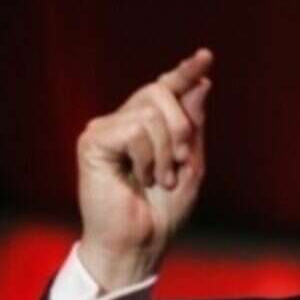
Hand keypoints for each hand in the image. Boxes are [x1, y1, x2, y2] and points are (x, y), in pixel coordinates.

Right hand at [77, 49, 212, 290]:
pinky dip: (146, 158)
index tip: (205, 56)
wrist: (141, 242)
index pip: (167, 88)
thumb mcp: (190, 163)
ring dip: (165, 152)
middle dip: (181, 126)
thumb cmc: (164, 210)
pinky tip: (138, 179)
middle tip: (180, 162)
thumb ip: (193, 125)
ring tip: (158, 179)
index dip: (185, 72)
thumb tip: (200, 83)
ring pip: (149, 112)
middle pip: (160, 91)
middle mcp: (125, 121)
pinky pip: (133, 130)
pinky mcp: (93, 141)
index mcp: (148, 125)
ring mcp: (106, 129)